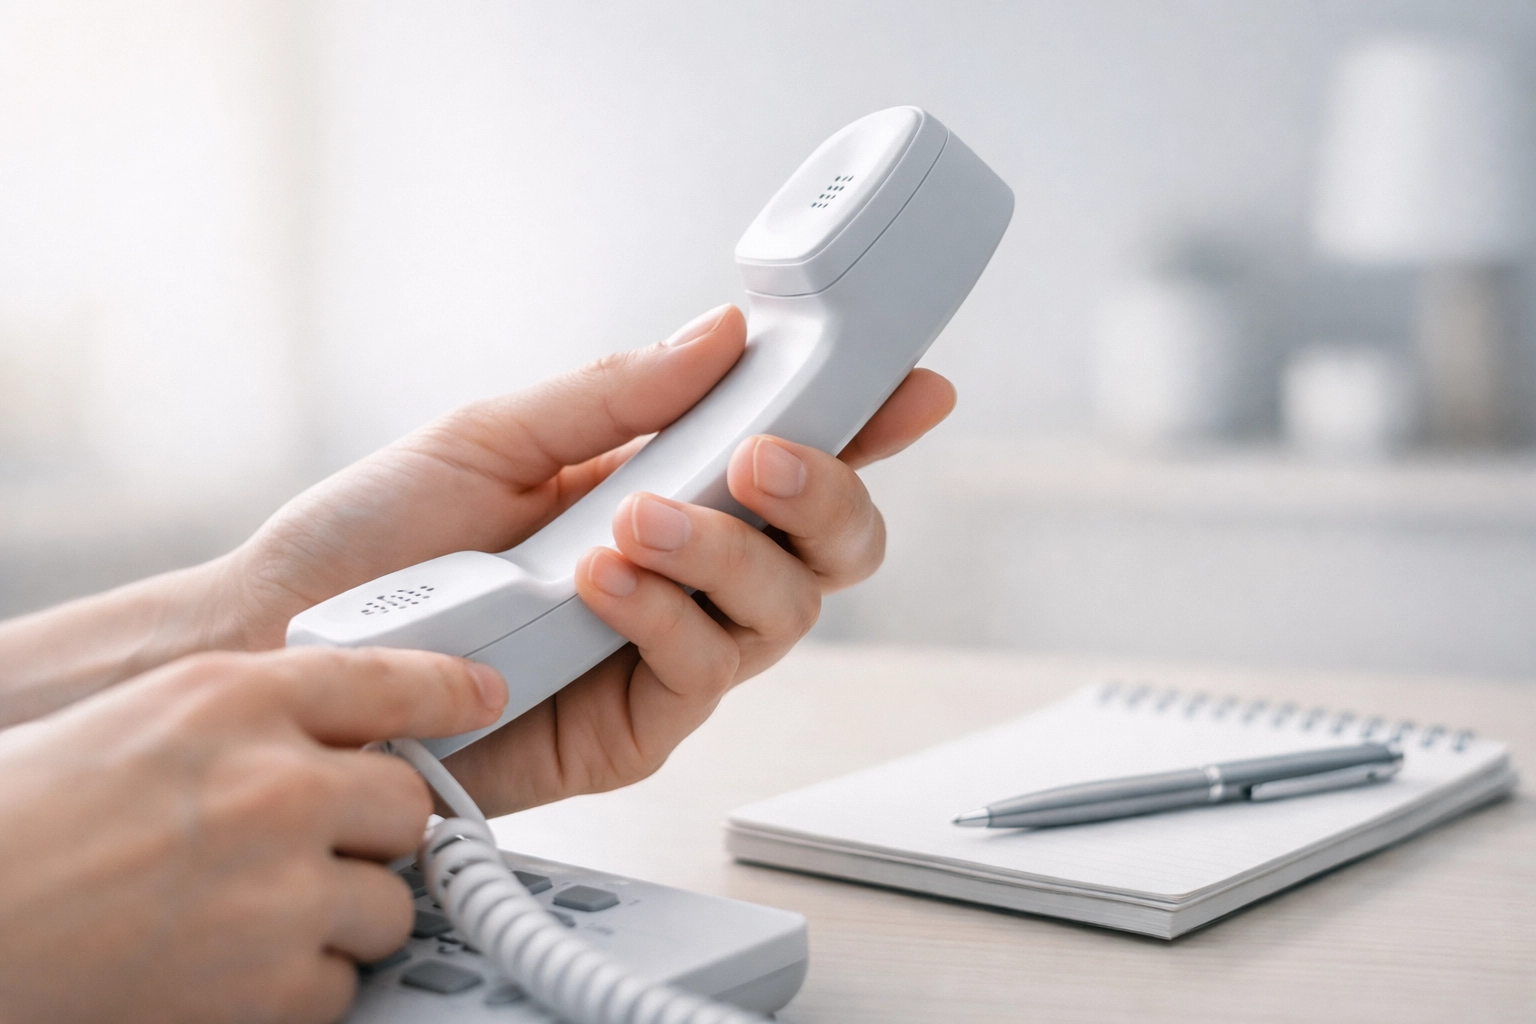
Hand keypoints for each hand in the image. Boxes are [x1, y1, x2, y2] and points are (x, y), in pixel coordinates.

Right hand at [0, 646, 504, 1023]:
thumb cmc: (26, 819)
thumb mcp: (143, 723)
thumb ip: (251, 720)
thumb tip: (347, 738)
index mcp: (232, 700)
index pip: (386, 677)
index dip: (447, 689)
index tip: (482, 695)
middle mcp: (272, 784)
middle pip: (407, 805)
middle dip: (375, 833)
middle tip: (320, 850)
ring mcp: (280, 887)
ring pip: (388, 904)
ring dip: (339, 918)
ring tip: (252, 917)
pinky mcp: (270, 985)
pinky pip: (342, 984)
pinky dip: (298, 988)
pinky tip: (228, 969)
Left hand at [228, 304, 953, 814]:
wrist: (288, 643)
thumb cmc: (378, 536)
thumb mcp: (491, 435)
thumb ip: (611, 395)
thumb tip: (723, 333)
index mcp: (663, 487)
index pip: (793, 456)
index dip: (867, 423)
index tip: (913, 385)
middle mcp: (687, 573)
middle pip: (830, 548)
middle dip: (826, 495)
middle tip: (766, 457)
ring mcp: (670, 651)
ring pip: (786, 612)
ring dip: (728, 554)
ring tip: (635, 521)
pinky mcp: (639, 727)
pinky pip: (705, 672)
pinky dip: (668, 616)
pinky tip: (603, 584)